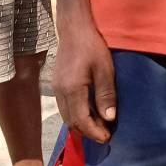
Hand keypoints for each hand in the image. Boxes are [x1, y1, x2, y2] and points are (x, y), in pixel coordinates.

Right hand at [52, 21, 116, 143]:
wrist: (74, 28)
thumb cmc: (92, 46)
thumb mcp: (105, 69)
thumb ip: (106, 94)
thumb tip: (109, 118)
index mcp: (72, 89)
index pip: (81, 120)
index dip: (94, 132)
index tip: (107, 137)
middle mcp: (60, 92)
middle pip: (72, 122)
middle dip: (88, 131)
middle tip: (105, 134)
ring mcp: (56, 88)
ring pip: (66, 116)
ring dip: (81, 124)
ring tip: (98, 125)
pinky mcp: (56, 84)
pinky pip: (64, 107)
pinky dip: (75, 114)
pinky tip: (88, 111)